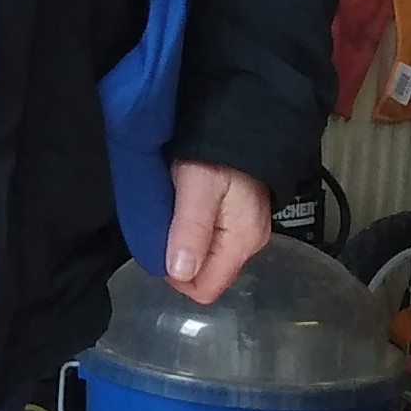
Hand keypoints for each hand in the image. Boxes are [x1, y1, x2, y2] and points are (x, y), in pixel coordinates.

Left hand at [164, 161, 270, 305]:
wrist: (240, 121)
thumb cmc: (218, 151)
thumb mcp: (197, 188)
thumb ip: (189, 232)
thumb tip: (179, 273)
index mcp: (241, 242)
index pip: (205, 289)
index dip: (176, 277)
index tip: (160, 246)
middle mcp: (249, 243)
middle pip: (206, 275)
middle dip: (179, 259)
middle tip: (165, 224)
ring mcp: (246, 231)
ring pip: (206, 258)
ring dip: (185, 243)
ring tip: (175, 212)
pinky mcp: (239, 218)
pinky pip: (211, 240)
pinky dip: (193, 231)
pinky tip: (185, 208)